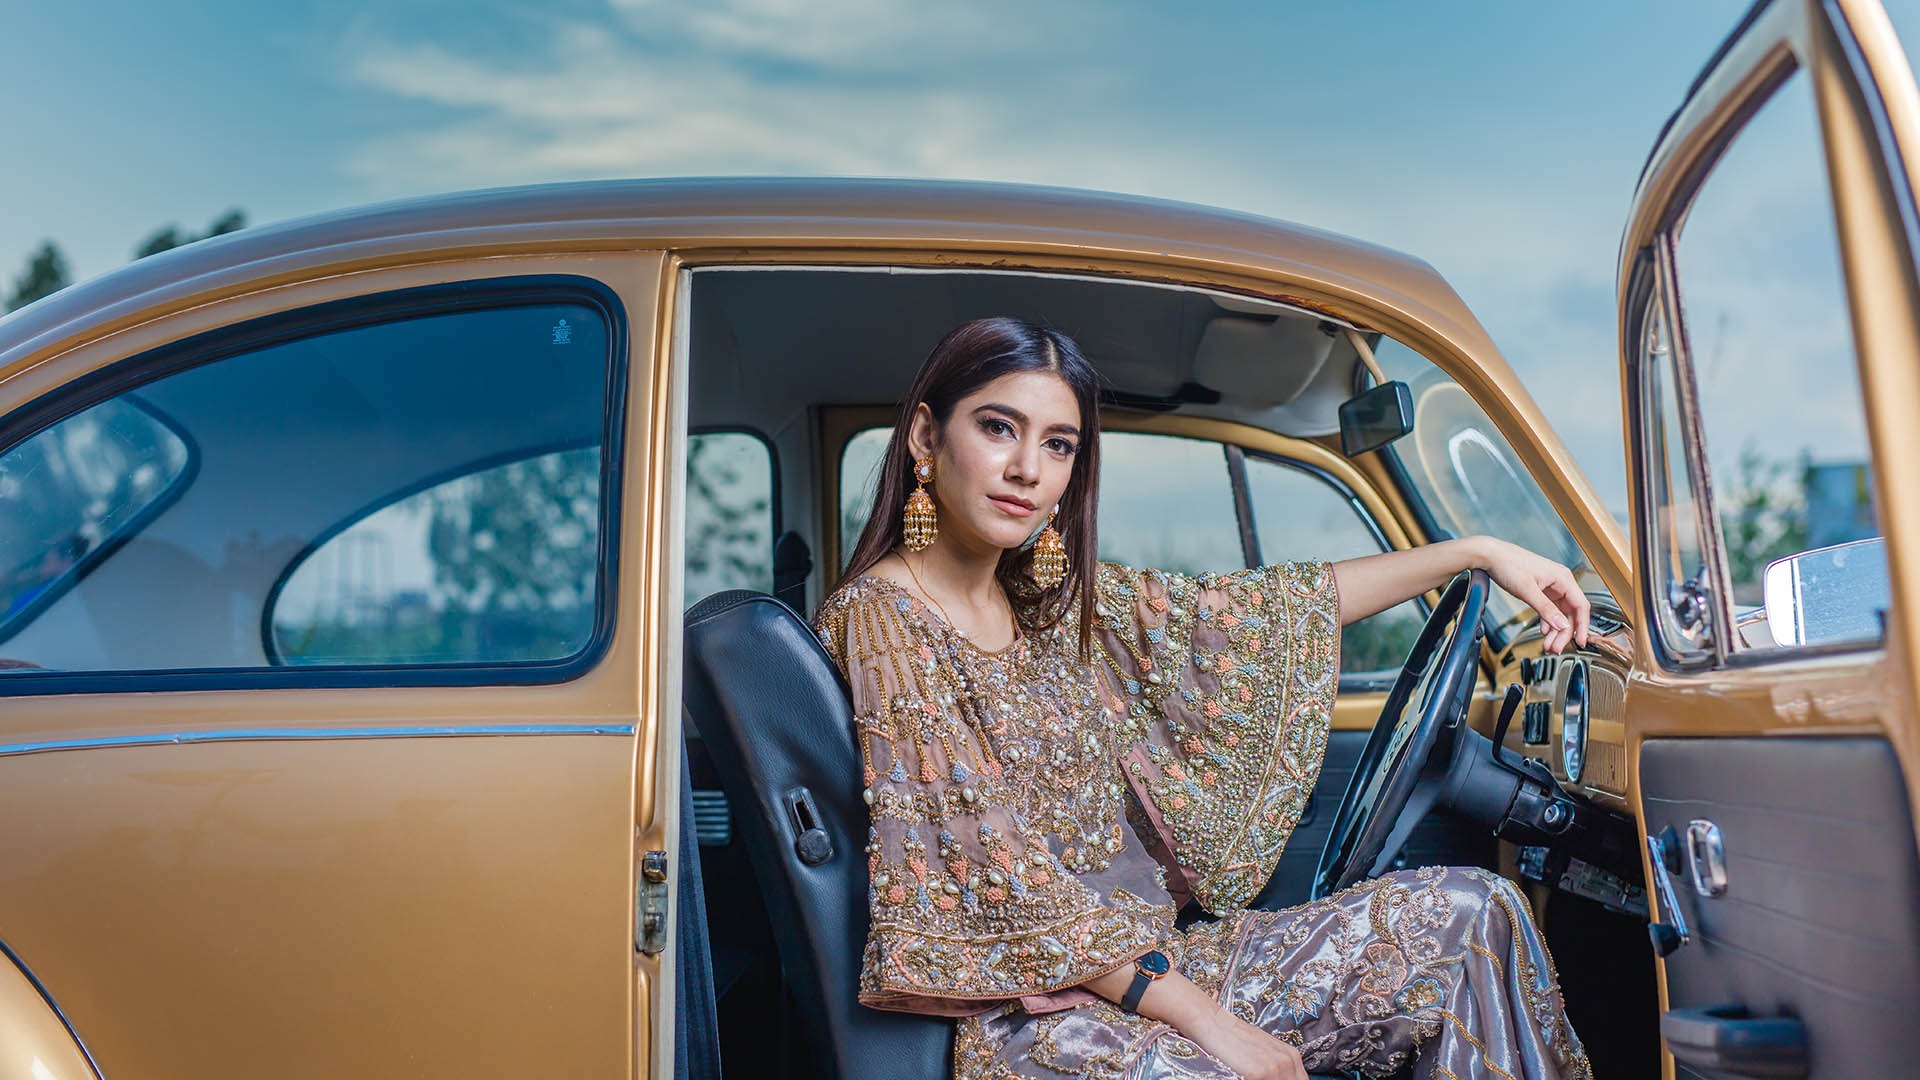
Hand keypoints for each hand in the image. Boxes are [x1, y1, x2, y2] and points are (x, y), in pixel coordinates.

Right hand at [1183, 1003, 1307, 1079]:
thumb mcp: (1264, 1051)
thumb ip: (1278, 1067)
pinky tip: (1244, 1077)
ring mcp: (1275, 1068)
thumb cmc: (1235, 1038)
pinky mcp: (1260, 1074)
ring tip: (1250, 1077)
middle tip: (1259, 1079)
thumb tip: (1281, 1077)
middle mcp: (1288, 1061)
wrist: (1214, 1024)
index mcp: (1292, 1056)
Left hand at [1473, 536, 1589, 652]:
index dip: (1583, 626)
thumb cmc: (1508, 565)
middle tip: (1556, 648)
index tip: (1580, 642)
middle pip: (1570, 612)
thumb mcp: (1528, 590)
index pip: (1581, 606)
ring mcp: (1551, 586)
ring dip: (1555, 630)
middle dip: (1564, 632)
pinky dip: (1548, 621)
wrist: (1490, 555)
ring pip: (1560, 613)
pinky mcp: (1541, 589)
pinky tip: (1544, 631)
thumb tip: (1562, 625)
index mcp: (1563, 578)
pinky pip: (1550, 609)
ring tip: (1549, 645)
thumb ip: (1546, 609)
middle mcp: (1560, 582)